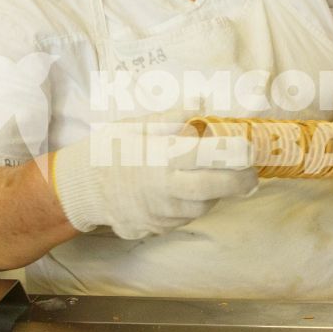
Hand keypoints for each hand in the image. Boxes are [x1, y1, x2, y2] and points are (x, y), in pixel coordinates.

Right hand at [52, 122, 256, 239]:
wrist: (81, 189)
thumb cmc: (110, 151)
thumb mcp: (135, 126)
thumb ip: (170, 117)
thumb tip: (200, 103)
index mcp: (161, 160)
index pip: (208, 157)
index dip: (234, 154)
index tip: (250, 148)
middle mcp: (166, 191)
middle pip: (215, 189)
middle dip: (241, 181)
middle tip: (252, 173)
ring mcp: (163, 214)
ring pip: (203, 206)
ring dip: (216, 192)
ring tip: (212, 176)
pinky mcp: (159, 228)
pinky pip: (187, 216)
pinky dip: (195, 203)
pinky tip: (188, 190)